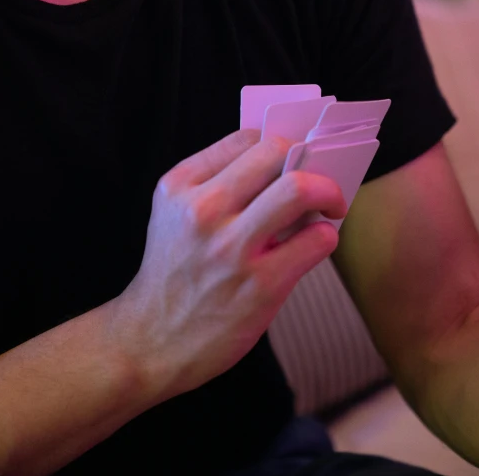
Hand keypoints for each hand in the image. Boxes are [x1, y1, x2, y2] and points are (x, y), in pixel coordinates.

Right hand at [116, 130, 345, 402]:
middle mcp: (202, 211)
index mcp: (180, 186)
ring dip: (327, 193)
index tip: (291, 161)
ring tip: (328, 207)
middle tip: (318, 182)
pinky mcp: (259, 285)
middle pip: (275, 153)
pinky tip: (315, 243)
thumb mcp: (175, 214)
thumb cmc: (173, 273)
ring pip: (299, 189)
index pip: (246, 138)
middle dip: (308, 161)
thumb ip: (215, 184)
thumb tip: (282, 162)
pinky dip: (325, 236)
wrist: (150, 341)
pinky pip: (316, 240)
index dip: (278, 146)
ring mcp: (231, 248)